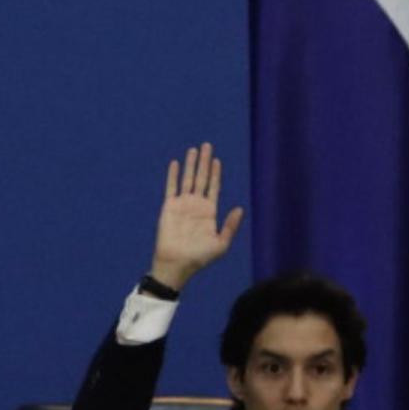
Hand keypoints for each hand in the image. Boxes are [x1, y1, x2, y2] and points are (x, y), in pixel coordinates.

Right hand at [150, 143, 243, 289]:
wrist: (177, 264)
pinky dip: (172, 175)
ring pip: (187, 179)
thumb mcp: (221, 244)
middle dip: (204, 162)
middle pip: (201, 178)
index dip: (215, 173)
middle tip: (207, 146)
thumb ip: (230, 226)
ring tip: (193, 149)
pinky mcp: (169, 207)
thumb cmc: (200, 258)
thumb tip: (239, 208)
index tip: (217, 159)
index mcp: (209, 212)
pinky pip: (171, 187)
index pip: (213, 187)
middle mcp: (196, 205)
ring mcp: (182, 205)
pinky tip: (175, 163)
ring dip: (190, 164)